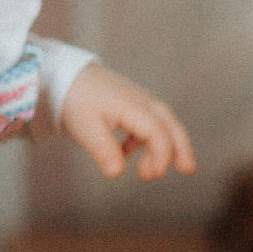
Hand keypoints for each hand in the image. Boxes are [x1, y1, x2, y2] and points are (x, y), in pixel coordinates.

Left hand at [58, 65, 197, 180]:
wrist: (65, 76)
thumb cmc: (75, 100)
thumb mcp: (85, 127)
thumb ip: (102, 149)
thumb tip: (116, 173)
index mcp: (132, 106)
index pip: (157, 130)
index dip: (161, 154)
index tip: (153, 175)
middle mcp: (141, 101)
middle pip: (170, 124)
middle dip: (181, 147)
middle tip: (187, 170)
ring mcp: (138, 101)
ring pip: (162, 123)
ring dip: (164, 146)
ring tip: (150, 172)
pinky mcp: (130, 104)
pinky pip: (147, 122)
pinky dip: (144, 140)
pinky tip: (127, 153)